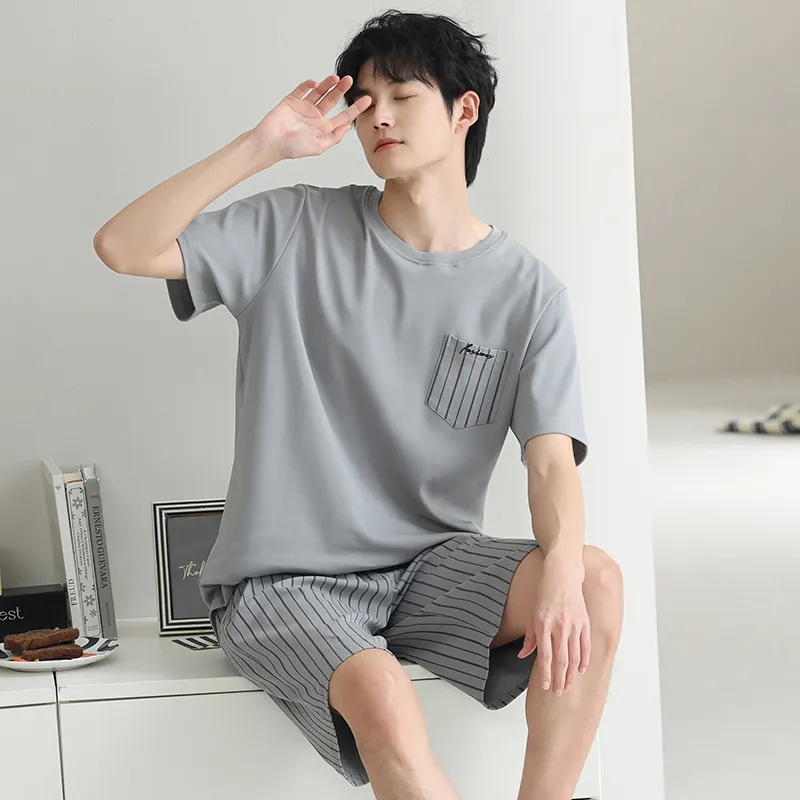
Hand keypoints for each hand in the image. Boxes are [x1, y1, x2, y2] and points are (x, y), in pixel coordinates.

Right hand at [249, 75, 372, 164]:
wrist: (271, 142)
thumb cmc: (292, 148)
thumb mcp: (319, 146)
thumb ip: (334, 137)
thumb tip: (347, 128)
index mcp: (323, 129)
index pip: (343, 117)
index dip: (355, 109)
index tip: (367, 100)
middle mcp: (315, 117)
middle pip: (332, 100)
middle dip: (342, 90)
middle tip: (350, 80)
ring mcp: (304, 108)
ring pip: (320, 93)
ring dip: (328, 84)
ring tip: (336, 78)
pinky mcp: (292, 101)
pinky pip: (303, 90)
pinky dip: (309, 85)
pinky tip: (315, 83)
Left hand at [518, 552, 590, 694]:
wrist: (562, 575)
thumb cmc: (545, 593)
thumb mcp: (532, 614)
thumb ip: (530, 637)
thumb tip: (523, 656)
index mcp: (543, 625)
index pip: (545, 657)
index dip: (546, 674)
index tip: (545, 687)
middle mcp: (559, 627)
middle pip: (561, 660)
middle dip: (559, 679)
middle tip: (558, 693)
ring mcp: (573, 625)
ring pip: (574, 656)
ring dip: (571, 674)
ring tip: (568, 686)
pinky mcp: (584, 622)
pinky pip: (585, 646)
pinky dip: (584, 660)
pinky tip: (581, 671)